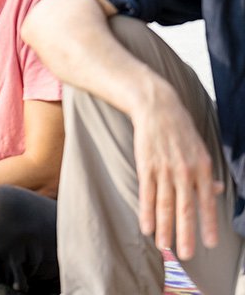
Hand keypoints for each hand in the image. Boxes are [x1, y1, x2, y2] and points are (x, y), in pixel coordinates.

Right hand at [131, 89, 222, 259]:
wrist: (158, 108)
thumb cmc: (180, 130)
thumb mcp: (201, 150)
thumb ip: (207, 174)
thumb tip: (217, 192)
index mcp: (202, 168)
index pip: (207, 202)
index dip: (208, 224)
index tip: (209, 244)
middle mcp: (185, 171)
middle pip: (185, 208)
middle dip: (186, 233)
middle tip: (185, 255)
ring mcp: (164, 169)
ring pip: (165, 204)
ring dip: (165, 228)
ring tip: (164, 246)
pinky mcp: (146, 166)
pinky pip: (147, 194)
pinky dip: (146, 212)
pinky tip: (146, 227)